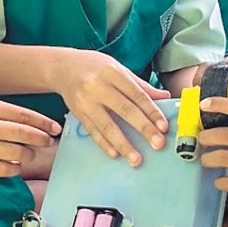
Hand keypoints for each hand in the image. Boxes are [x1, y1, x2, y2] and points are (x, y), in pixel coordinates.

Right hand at [0, 99, 61, 177]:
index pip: (23, 115)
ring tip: (27, 154)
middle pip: (24, 135)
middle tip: (48, 142)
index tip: (55, 129)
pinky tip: (14, 165)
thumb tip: (35, 125)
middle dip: (41, 139)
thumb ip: (4, 114)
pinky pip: (4, 170)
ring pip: (17, 153)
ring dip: (27, 155)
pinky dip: (14, 168)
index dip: (43, 123)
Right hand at [55, 49, 169, 165]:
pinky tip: (115, 154)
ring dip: (123, 144)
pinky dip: (104, 144)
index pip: (137, 95)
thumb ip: (140, 85)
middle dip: (143, 129)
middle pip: (124, 110)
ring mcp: (86, 102)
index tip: (163, 127)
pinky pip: (93, 132)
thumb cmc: (95, 67)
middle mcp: (98, 87)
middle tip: (158, 144)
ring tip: (136, 159)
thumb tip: (164, 97)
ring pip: (107, 126)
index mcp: (113, 73)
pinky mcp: (78, 114)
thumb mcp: (119, 69)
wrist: (63, 68)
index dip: (152, 112)